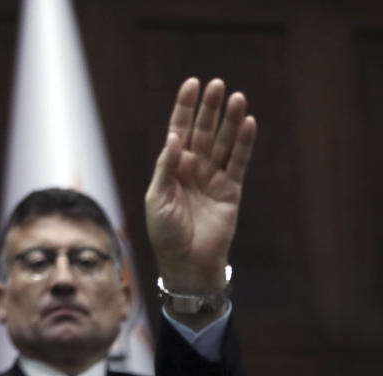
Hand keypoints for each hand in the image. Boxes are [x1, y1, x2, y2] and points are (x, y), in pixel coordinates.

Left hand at [145, 78, 256, 299]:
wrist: (186, 261)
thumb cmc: (165, 233)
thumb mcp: (156, 199)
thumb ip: (165, 168)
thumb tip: (174, 138)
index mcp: (171, 168)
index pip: (178, 130)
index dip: (185, 108)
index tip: (192, 84)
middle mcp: (193, 168)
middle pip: (203, 131)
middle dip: (209, 108)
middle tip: (217, 85)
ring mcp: (213, 177)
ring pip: (224, 143)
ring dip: (230, 121)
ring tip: (237, 98)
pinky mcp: (231, 189)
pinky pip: (239, 162)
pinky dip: (245, 144)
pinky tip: (249, 123)